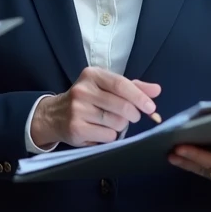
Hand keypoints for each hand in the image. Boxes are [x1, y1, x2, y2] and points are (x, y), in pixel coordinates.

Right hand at [30, 67, 160, 148]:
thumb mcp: (106, 87)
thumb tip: (156, 90)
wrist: (54, 115)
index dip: (140, 97)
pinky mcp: (77, 129)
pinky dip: (110, 136)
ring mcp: (78, 110)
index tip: (151, 108)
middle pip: (122, 106)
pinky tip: (99, 131)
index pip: (121, 85)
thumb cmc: (87, 99)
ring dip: (120, 126)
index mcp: (92, 75)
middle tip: (130, 116)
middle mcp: (83, 90)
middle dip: (133, 115)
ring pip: (117, 123)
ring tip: (109, 122)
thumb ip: (133, 87)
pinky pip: (108, 136)